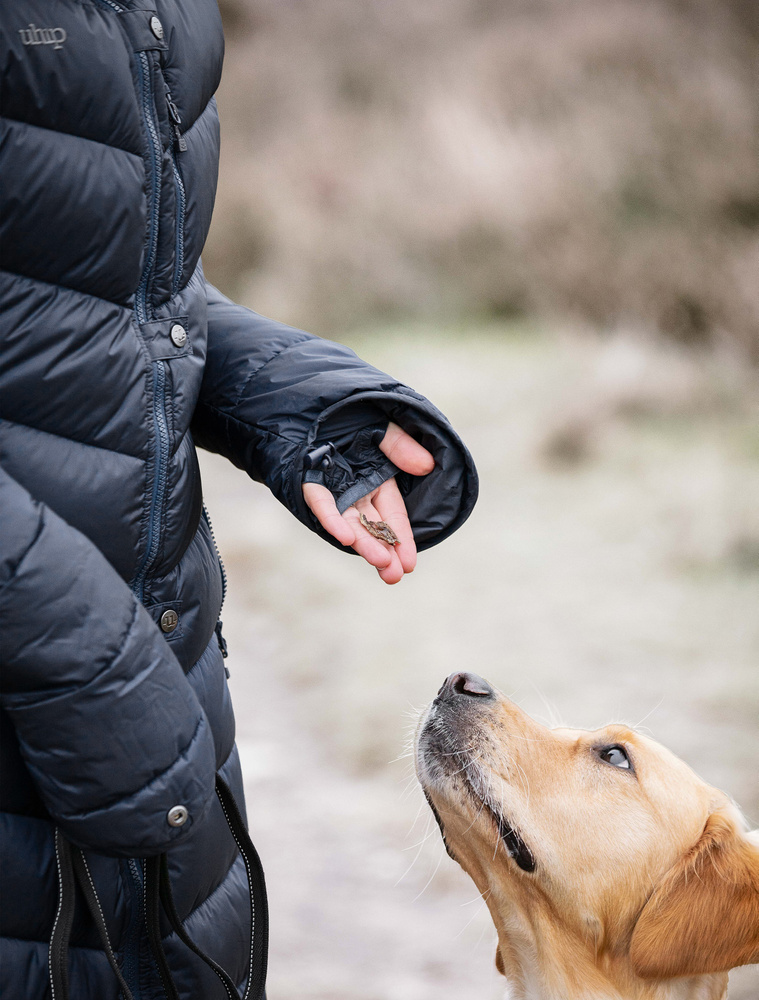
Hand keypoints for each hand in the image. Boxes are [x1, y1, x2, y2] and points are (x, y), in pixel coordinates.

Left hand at [302, 422, 434, 583]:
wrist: (308, 405)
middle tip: (394, 575)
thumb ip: (401, 445)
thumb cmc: (348, 415)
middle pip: (373, 527)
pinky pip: (322, 505)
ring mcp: (333, 491)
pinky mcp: (310, 484)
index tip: (409, 563)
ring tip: (380, 565)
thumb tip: (426, 465)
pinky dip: (333, 520)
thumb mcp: (382, 427)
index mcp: (377, 481)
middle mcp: (356, 492)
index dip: (402, 539)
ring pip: (350, 523)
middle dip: (385, 552)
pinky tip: (345, 537)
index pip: (393, 516)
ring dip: (364, 544)